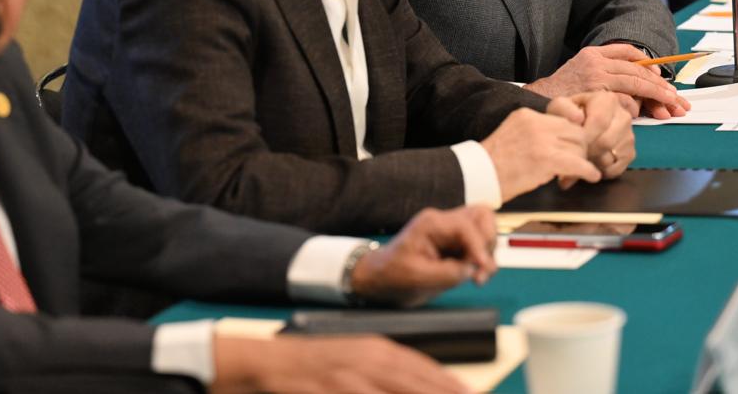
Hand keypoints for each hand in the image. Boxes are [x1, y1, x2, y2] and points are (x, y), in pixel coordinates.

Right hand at [212, 334, 468, 393]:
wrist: (264, 363)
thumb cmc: (314, 366)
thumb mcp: (355, 361)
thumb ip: (387, 373)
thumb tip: (424, 384)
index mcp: (377, 349)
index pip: (424, 368)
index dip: (450, 384)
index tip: (472, 393)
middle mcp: (367, 360)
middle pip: (415, 381)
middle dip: (445, 392)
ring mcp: (346, 376)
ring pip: (393, 387)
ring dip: (420, 392)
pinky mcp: (327, 388)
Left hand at [348, 205, 497, 306]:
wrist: (381, 279)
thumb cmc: (393, 275)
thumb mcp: (417, 277)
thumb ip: (448, 273)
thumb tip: (472, 269)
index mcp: (431, 224)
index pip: (465, 226)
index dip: (479, 246)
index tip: (483, 268)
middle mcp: (443, 222)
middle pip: (481, 216)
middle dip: (488, 242)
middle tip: (482, 269)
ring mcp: (451, 232)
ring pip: (484, 228)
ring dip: (488, 251)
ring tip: (479, 276)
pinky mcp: (455, 244)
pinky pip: (479, 244)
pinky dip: (483, 259)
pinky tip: (474, 275)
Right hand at [481, 107, 601, 199]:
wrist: (478, 174)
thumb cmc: (492, 163)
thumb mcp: (512, 135)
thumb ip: (533, 132)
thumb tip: (556, 142)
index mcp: (527, 115)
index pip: (562, 120)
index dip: (571, 136)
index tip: (574, 146)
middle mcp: (535, 123)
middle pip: (574, 131)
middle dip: (580, 148)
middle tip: (577, 162)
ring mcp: (541, 140)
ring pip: (578, 146)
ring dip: (582, 160)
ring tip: (578, 173)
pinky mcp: (546, 159)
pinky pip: (577, 163)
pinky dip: (588, 171)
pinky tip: (591, 177)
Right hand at [525, 44, 688, 116]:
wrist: (539, 101)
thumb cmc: (562, 92)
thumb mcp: (581, 72)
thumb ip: (605, 72)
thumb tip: (636, 85)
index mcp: (593, 53)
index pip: (628, 51)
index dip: (648, 63)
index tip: (661, 75)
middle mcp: (596, 62)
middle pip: (637, 70)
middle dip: (660, 84)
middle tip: (675, 96)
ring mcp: (597, 77)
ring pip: (635, 84)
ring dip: (654, 96)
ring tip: (669, 105)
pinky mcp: (597, 94)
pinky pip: (624, 100)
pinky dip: (634, 108)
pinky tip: (640, 114)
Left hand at [568, 92, 634, 178]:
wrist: (580, 122)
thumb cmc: (569, 114)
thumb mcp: (560, 106)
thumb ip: (564, 109)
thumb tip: (578, 118)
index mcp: (608, 100)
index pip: (599, 121)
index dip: (585, 136)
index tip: (573, 142)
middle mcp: (624, 116)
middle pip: (607, 141)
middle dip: (588, 151)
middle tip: (575, 153)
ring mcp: (629, 136)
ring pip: (612, 156)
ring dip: (594, 161)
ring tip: (582, 157)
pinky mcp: (630, 153)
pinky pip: (618, 168)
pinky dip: (602, 170)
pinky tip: (591, 163)